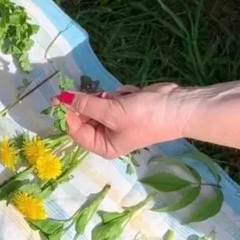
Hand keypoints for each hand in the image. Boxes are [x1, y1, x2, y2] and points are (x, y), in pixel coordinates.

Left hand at [58, 85, 185, 158]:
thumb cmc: (145, 117)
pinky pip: (110, 96)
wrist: (178, 107)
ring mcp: (115, 120)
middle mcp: (106, 135)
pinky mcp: (123, 106)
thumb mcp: (112, 112)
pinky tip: (133, 95)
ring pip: (97, 102)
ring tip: (124, 99)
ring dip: (108, 96)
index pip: (75, 130)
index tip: (63, 96)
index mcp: (103, 145)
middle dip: (93, 102)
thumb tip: (62, 98)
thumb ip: (85, 104)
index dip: (68, 113)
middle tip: (104, 96)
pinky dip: (119, 93)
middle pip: (84, 115)